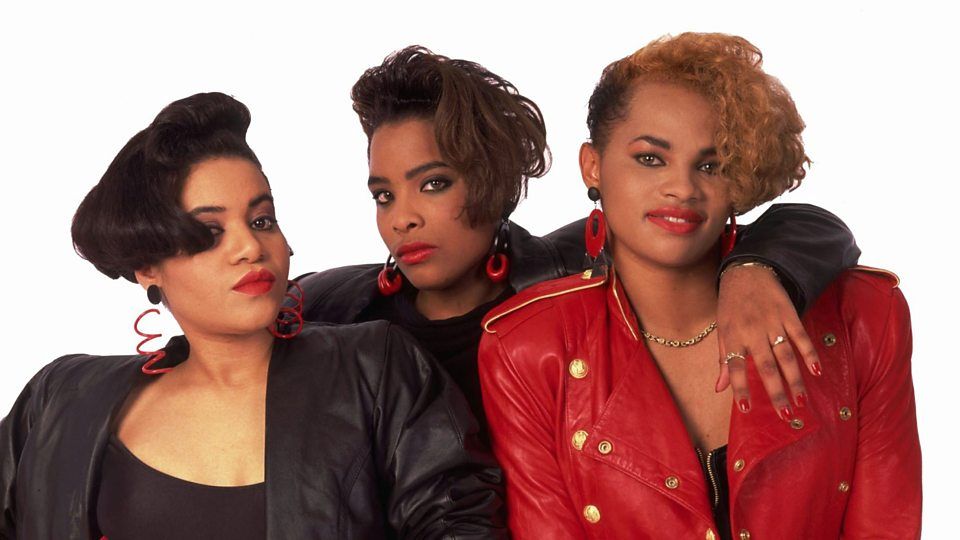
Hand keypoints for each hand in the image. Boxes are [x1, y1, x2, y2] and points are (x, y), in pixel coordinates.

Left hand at [715, 264, 820, 419]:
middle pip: (765, 366)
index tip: (746, 408)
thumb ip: (724, 360)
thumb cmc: (731, 305)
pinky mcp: (788, 314)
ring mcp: (772, 322)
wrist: (747, 272)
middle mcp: (752, 331)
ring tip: (801, 401)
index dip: (739, 387)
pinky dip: (809, 354)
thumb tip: (719, 389)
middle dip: (775, 391)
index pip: (734, 366)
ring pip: (785, 355)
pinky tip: (816, 371)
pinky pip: (800, 337)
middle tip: (785, 415)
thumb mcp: (722, 330)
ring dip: (795, 380)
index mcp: (732, 336)